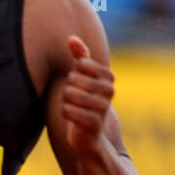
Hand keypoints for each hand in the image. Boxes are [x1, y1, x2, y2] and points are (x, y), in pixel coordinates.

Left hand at [62, 35, 113, 158]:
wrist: (90, 135)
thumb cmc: (84, 102)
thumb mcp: (83, 78)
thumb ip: (80, 57)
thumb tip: (72, 38)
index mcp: (108, 78)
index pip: (83, 64)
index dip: (74, 72)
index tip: (78, 82)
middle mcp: (109, 92)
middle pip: (74, 78)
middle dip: (67, 88)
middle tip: (72, 97)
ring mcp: (103, 108)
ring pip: (71, 94)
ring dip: (65, 101)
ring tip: (70, 106)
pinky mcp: (94, 125)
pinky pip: (71, 112)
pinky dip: (66, 113)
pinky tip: (69, 115)